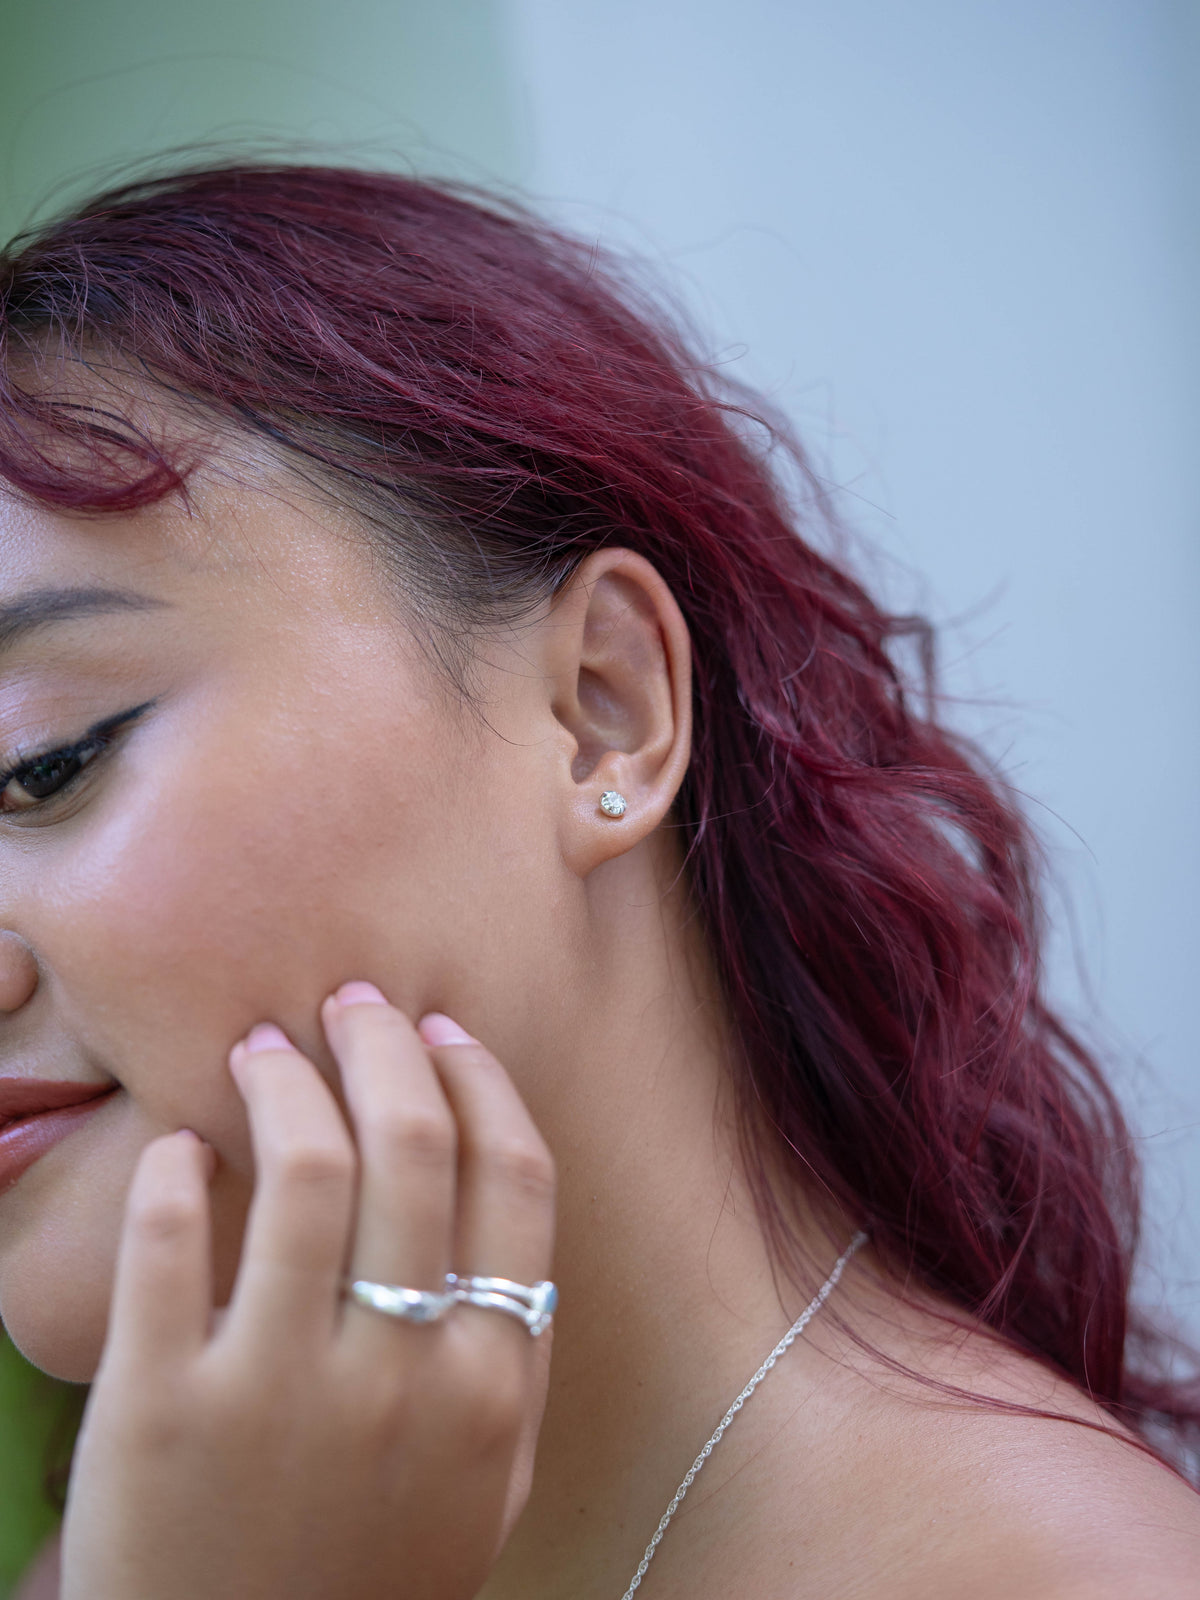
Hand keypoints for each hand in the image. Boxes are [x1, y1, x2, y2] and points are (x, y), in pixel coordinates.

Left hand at [60, 985, 555, 1599]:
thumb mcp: (488, 1477)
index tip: (442, 1029)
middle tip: (350, 1007)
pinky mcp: (159, 1413)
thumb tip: (501, 1183)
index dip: (478, 1078)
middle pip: (413, 1146)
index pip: (513, 1177)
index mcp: (493, 1386)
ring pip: (303, 1168)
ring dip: (283, 1081)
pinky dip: (174, 1169)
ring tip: (263, 1050)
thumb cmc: (374, 1570)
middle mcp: (401, 1377)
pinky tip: (182, 1150)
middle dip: (383, 1044)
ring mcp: (279, 1393)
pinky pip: (167, 1241)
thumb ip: (513, 1345)